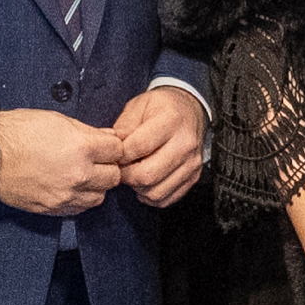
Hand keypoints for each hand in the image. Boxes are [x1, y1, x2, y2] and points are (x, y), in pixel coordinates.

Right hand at [0, 106, 127, 215]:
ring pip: (99, 196)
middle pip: (114, 177)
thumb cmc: (19, 132)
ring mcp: (66, 194)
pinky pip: (79, 209)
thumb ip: (87, 131)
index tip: (106, 147)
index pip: (118, 151)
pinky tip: (70, 187)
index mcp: (82, 147)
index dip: (112, 147)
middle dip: (108, 167)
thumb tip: (107, 138)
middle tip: (97, 161)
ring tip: (82, 176)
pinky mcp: (53, 208)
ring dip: (95, 186)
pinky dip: (79, 199)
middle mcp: (78, 174)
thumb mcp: (57, 120)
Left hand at [114, 82, 209, 209]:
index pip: (139, 147)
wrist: (190, 111)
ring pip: (156, 192)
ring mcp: (191, 163)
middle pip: (147, 175)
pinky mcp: (193, 177)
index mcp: (171, 120)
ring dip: (137, 188)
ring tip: (133, 173)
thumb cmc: (162, 108)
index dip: (120, 155)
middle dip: (126, 175)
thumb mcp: (138, 106)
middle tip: (121, 167)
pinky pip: (166, 199)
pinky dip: (150, 195)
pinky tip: (145, 182)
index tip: (115, 154)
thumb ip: (123, 127)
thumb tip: (111, 149)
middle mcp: (185, 143)